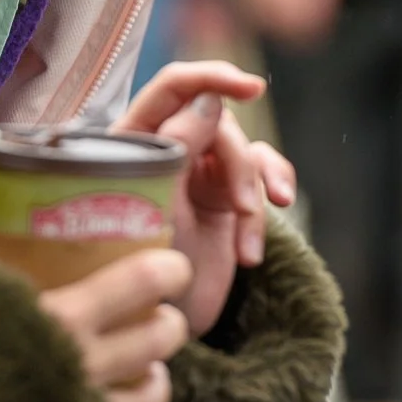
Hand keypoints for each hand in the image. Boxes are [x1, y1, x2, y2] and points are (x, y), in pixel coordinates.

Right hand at [38, 249, 191, 401]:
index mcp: (60, 316)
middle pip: (159, 336)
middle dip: (168, 323)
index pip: (143, 281)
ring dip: (155, 376)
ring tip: (148, 365)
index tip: (172, 266)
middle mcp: (82, 362)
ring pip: (152, 393)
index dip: (169, 270)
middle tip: (160, 314)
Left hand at [115, 62, 296, 334]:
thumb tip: (209, 102)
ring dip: (255, 195)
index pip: (174, 85)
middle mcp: (169, 147)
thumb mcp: (152, 206)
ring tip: (246, 251)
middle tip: (240, 208)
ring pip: (246, 153)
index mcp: (135, 137)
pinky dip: (270, 201)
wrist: (149, 325)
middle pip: (220, 123)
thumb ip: (178, 150)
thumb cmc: (132, 268)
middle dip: (237, 164)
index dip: (211, 76)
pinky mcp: (227, 200)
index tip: (250, 87)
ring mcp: (200, 172)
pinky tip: (258, 245)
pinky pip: (263, 175)